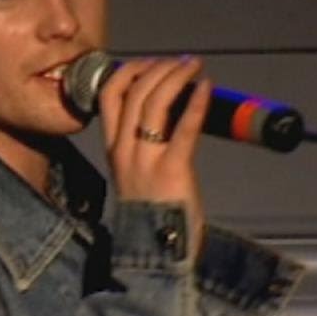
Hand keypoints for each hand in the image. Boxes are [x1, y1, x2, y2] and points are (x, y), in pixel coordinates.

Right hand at [98, 56, 211, 258]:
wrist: (157, 253)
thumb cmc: (153, 211)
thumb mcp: (136, 170)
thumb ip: (143, 141)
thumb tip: (167, 108)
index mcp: (114, 148)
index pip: (109, 94)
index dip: (130, 69)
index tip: (152, 62)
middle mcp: (124, 149)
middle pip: (133, 91)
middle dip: (159, 68)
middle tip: (182, 62)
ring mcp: (146, 160)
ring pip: (153, 103)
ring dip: (176, 77)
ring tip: (194, 67)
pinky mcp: (172, 171)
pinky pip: (183, 128)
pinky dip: (195, 103)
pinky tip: (206, 88)